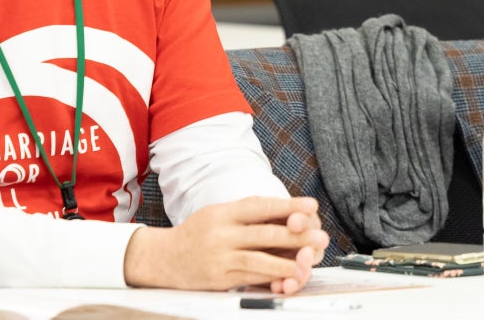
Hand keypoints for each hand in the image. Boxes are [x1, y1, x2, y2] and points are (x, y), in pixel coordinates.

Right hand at [124, 195, 327, 293]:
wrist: (163, 258)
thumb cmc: (198, 232)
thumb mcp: (219, 212)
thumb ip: (248, 211)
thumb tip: (286, 209)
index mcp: (224, 213)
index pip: (261, 206)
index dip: (288, 206)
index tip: (312, 205)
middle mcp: (221, 234)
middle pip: (265, 234)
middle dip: (297, 236)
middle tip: (320, 237)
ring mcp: (219, 258)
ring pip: (260, 260)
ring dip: (288, 262)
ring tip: (309, 262)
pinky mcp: (219, 279)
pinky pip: (250, 278)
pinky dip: (271, 278)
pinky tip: (287, 277)